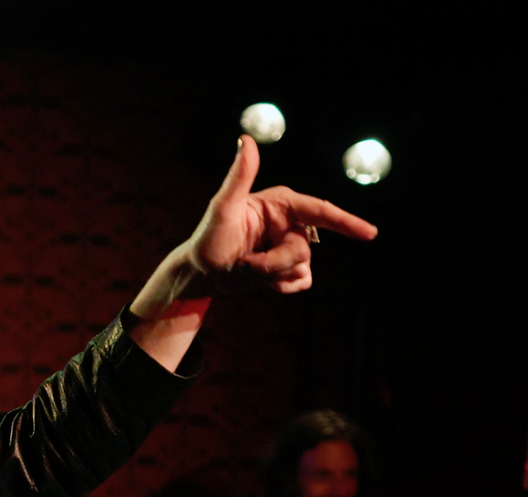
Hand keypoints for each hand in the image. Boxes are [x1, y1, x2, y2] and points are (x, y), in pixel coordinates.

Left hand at [128, 134, 377, 370]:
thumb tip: (246, 139)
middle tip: (248, 262)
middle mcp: (290, 223)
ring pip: (302, 265)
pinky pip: (301, 280)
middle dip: (277, 260)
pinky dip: (286, 284)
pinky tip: (267, 283)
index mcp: (281, 203)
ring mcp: (289, 245)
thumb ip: (240, 175)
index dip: (346, 222)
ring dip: (275, 273)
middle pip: (305, 247)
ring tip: (249, 267)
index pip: (319, 210)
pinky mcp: (286, 267)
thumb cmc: (209, 237)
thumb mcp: (223, 207)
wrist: (200, 273)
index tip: (369, 233)